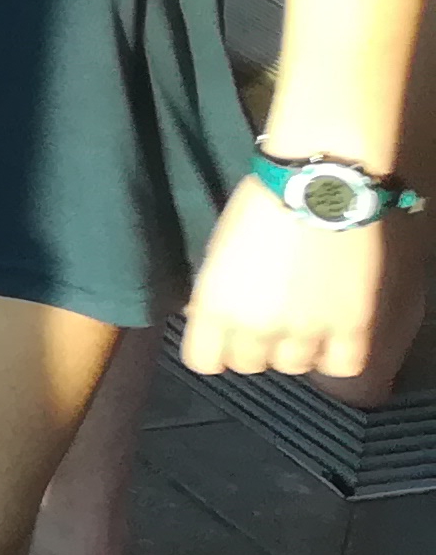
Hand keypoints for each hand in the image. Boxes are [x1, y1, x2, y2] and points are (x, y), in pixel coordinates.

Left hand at [182, 178, 391, 377]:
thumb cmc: (258, 206)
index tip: (222, 335)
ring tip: (302, 320)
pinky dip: (336, 355)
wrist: (318, 187)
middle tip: (266, 318)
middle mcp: (256, 327)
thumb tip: (207, 318)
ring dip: (295, 348)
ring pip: (293, 366)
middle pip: (248, 365)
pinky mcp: (352, 327)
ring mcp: (306, 331)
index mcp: (214, 306)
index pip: (203, 362)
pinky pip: (342, 366)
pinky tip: (332, 335)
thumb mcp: (217, 252)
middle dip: (253, 345)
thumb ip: (213, 293)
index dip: (212, 349)